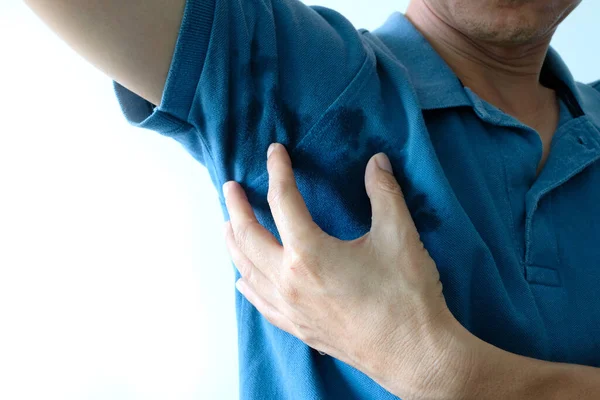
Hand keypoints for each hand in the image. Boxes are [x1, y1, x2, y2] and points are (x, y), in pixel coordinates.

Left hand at [223, 143, 474, 397]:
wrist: (414, 354)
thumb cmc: (406, 296)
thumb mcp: (399, 235)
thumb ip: (383, 193)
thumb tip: (377, 162)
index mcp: (309, 252)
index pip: (282, 200)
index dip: (278, 170)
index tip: (275, 152)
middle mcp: (289, 281)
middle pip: (248, 236)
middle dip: (236, 208)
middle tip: (230, 188)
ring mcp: (290, 308)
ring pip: (246, 269)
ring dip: (234, 243)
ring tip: (228, 226)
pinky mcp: (298, 328)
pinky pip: (260, 302)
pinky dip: (248, 283)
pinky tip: (244, 279)